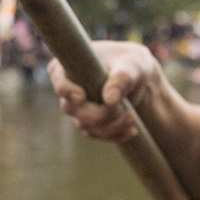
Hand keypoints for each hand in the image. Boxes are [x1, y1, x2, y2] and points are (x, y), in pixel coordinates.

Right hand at [48, 41, 163, 142]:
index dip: (66, 90)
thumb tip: (109, 100)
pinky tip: (131, 129)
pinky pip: (97, 135)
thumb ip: (121, 78)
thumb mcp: (131, 66)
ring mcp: (77, 109)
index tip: (81, 97)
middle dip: (98, 114)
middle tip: (123, 110)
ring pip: (86, 126)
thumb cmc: (131, 64)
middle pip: (72, 109)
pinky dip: (115, 135)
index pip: (59, 80)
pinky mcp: (89, 123)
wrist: (139, 78)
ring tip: (132, 117)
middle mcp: (69, 91)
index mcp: (70, 68)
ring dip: (111, 126)